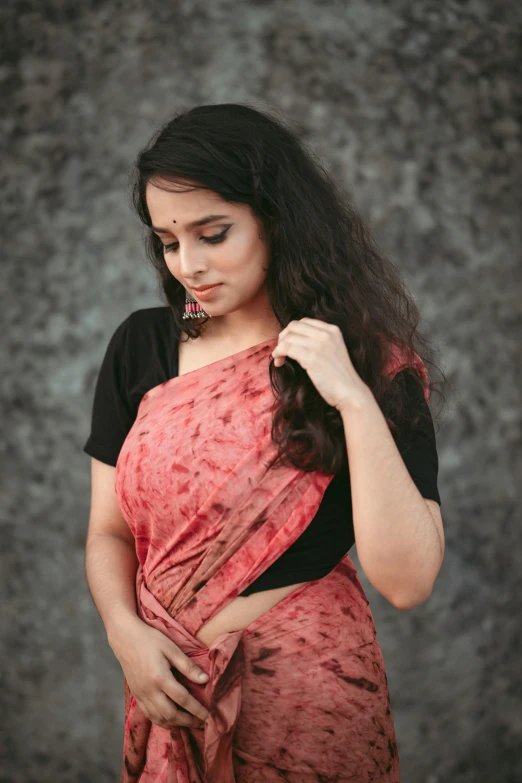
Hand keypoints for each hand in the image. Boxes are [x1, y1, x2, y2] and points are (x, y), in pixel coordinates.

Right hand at [108, 614, 209, 729]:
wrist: (125, 638)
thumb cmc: (150, 640)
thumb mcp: (172, 649)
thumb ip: (188, 666)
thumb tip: (205, 680)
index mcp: (160, 678)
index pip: (183, 699)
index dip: (197, 710)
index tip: (209, 717)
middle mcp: (149, 690)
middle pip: (171, 714)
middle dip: (188, 721)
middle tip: (202, 723)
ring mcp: (141, 695)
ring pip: (159, 718)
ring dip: (176, 724)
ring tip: (190, 723)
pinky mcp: (136, 695)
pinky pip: (149, 715)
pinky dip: (162, 721)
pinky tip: (171, 721)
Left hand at [271, 318, 370, 411]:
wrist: (351, 392)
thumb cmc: (340, 376)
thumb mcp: (333, 350)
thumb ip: (320, 342)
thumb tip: (296, 340)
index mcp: (332, 330)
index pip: (304, 322)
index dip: (291, 331)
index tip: (288, 343)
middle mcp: (326, 334)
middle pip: (293, 326)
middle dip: (283, 337)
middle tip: (281, 350)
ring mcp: (319, 345)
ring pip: (288, 337)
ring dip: (279, 348)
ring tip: (279, 359)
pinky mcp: (311, 357)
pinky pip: (286, 348)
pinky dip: (278, 353)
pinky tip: (279, 362)